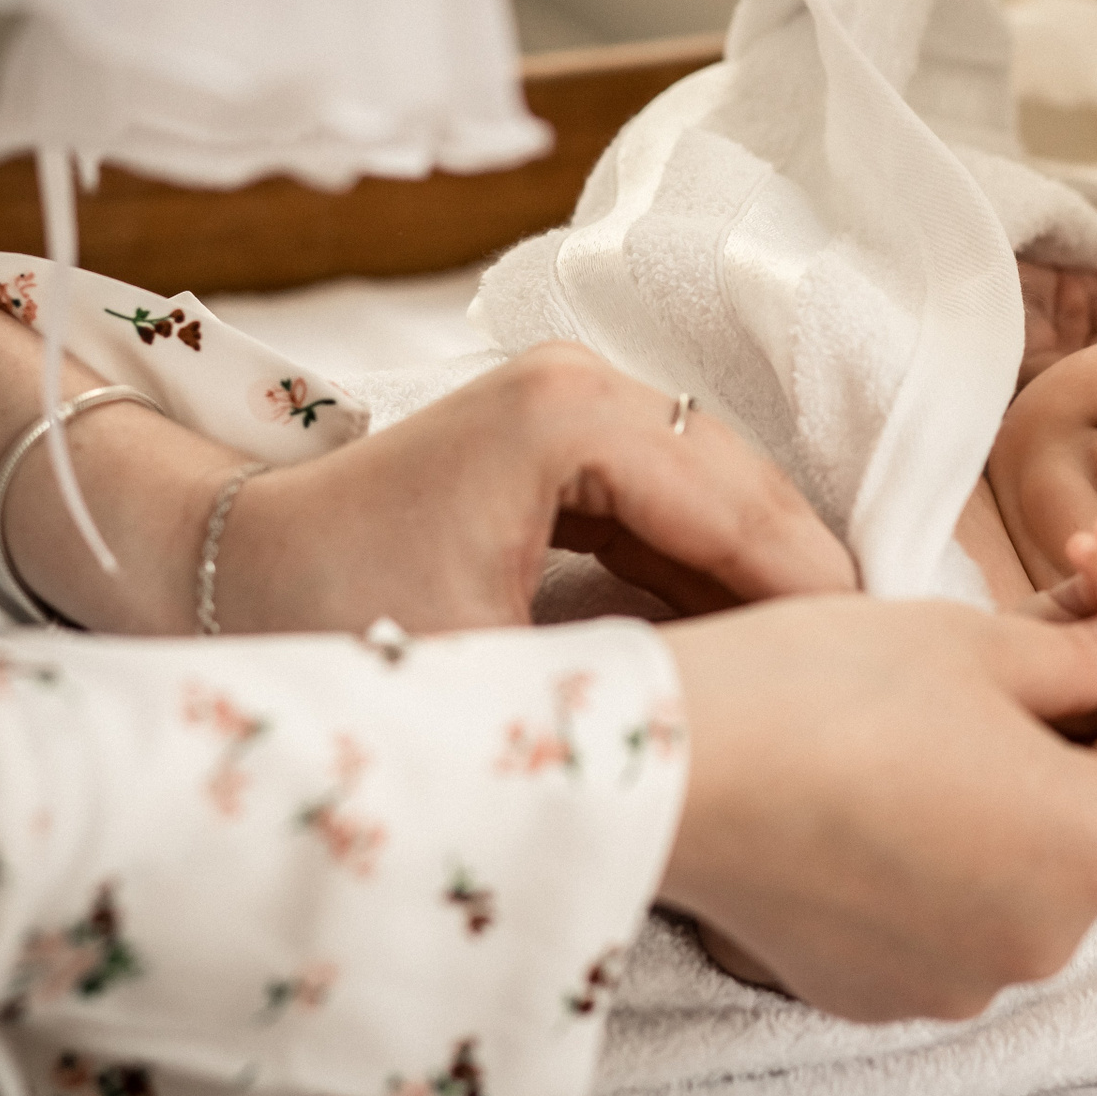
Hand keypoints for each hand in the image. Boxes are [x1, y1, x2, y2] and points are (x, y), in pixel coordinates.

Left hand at [220, 342, 856, 632]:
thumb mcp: (485, 671)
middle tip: (871, 672)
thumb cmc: (327, 617)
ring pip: (720, 490)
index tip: (871, 668)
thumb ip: (627, 679)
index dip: (807, 591)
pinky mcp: (568, 434)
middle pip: (743, 485)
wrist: (225, 567)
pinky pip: (675, 499)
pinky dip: (714, 566)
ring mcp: (578, 400)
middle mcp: (584, 384)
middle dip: (804, 578)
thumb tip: (750, 712)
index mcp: (566, 418)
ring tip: (823, 664)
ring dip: (766, 574)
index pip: (733, 505)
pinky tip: (749, 635)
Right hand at [657, 595, 1096, 1021]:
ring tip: (957, 735)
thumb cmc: (828, 689)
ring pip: (1021, 880)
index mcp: (1092, 845)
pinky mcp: (877, 993)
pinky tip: (892, 802)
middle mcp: (1043, 937)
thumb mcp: (975, 643)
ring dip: (1012, 812)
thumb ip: (1078, 656)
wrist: (672, 771)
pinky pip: (947, 922)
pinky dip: (944, 866)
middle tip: (1056, 672)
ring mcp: (958, 979)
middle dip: (1086, 748)